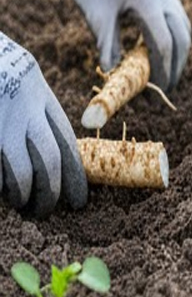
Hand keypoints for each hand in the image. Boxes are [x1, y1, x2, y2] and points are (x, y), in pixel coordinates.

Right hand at [0, 32, 86, 216]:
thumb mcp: (25, 85)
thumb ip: (38, 116)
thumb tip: (52, 160)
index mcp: (41, 99)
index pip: (67, 145)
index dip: (75, 178)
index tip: (78, 202)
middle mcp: (24, 111)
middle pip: (49, 161)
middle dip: (50, 191)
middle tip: (45, 210)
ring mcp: (1, 123)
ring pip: (21, 171)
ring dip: (22, 194)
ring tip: (20, 202)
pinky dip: (0, 185)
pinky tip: (0, 190)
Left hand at [54, 0, 190, 91]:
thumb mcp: (94, 10)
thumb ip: (107, 41)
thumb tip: (112, 70)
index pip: (164, 41)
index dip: (163, 67)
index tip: (158, 86)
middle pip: (183, 34)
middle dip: (179, 61)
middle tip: (169, 82)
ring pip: (183, 21)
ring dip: (180, 46)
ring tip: (169, 66)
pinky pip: (175, 10)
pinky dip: (173, 29)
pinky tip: (161, 41)